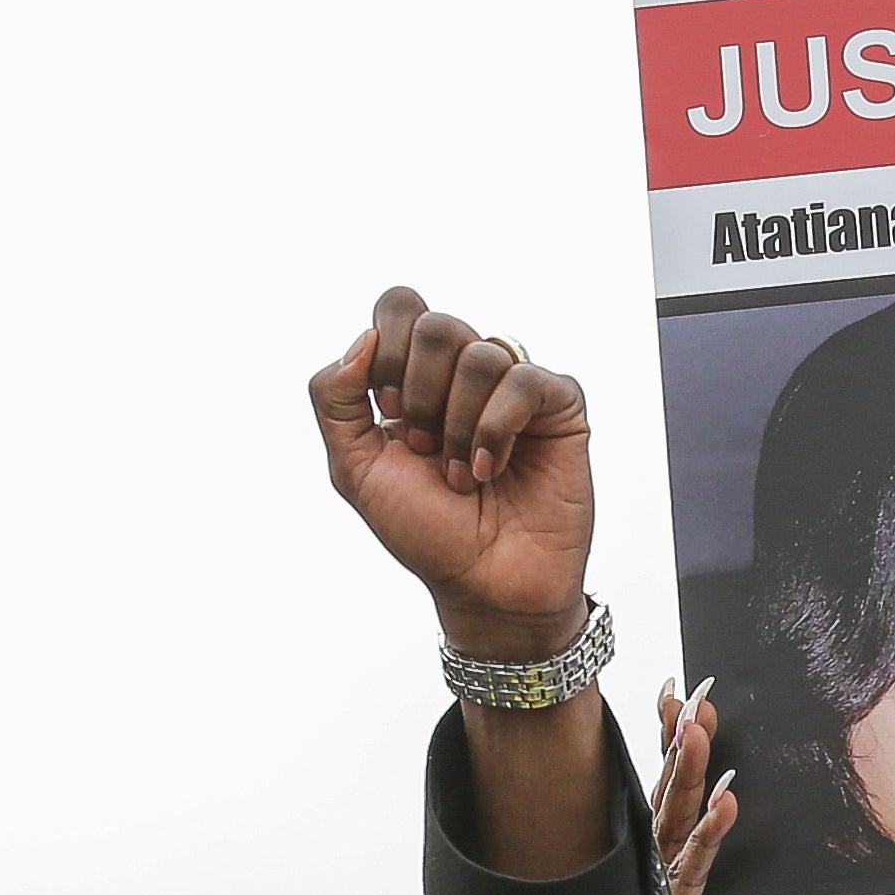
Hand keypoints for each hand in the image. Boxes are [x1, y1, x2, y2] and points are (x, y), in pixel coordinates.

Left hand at [312, 289, 596, 663]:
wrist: (482, 586)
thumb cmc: (426, 532)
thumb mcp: (354, 468)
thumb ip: (334, 398)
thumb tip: (364, 339)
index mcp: (417, 374)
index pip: (400, 307)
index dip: (387, 354)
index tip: (389, 415)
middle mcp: (466, 374)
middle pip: (436, 325)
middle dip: (420, 394)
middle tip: (425, 448)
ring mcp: (515, 389)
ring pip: (480, 354)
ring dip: (458, 425)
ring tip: (461, 475)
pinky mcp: (560, 408)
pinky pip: (525, 381)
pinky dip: (496, 428)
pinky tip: (490, 469)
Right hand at [650, 688, 789, 894]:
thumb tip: (870, 878)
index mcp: (697, 889)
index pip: (690, 806)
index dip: (690, 756)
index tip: (695, 704)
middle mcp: (675, 894)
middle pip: (672, 803)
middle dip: (679, 745)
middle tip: (689, 692)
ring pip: (671, 829)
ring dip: (687, 775)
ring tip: (695, 725)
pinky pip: (691, 878)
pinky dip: (710, 839)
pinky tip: (728, 801)